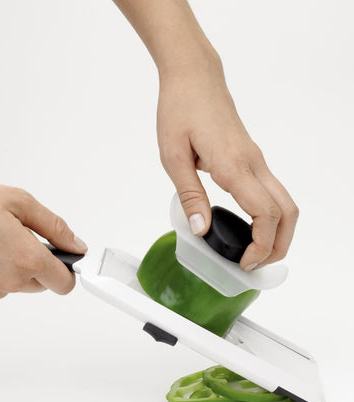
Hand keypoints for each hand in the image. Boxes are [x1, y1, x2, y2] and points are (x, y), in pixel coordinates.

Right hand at [0, 178, 86, 299]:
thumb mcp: (21, 202)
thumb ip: (55, 227)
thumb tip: (76, 245)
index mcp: (27, 259)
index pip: (65, 283)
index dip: (69, 269)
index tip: (66, 256)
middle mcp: (11, 281)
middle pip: (45, 284)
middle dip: (43, 263)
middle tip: (25, 237)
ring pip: (23, 285)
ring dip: (21, 267)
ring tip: (1, 241)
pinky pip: (1, 287)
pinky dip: (1, 272)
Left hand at [157, 57, 298, 270]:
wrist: (193, 77)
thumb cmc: (179, 110)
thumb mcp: (173, 157)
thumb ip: (190, 195)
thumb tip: (201, 229)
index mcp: (233, 165)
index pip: (265, 214)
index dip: (261, 245)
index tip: (244, 262)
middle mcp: (253, 163)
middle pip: (287, 212)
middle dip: (278, 245)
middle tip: (255, 263)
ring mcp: (256, 158)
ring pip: (284, 201)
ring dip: (277, 230)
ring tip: (254, 249)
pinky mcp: (251, 156)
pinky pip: (271, 190)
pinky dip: (269, 214)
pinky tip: (249, 223)